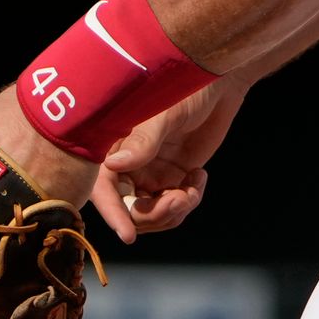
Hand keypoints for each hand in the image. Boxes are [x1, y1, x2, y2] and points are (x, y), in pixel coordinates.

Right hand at [94, 79, 245, 240]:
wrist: (214, 84)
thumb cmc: (181, 88)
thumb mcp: (162, 114)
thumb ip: (142, 141)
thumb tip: (115, 166)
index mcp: (112, 148)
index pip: (103, 190)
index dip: (112, 214)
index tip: (127, 235)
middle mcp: (127, 166)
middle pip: (129, 212)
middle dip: (154, 214)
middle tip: (180, 199)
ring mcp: (149, 175)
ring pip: (153, 216)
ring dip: (175, 211)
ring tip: (192, 189)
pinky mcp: (172, 179)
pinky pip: (175, 207)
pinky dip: (189, 201)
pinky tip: (199, 177)